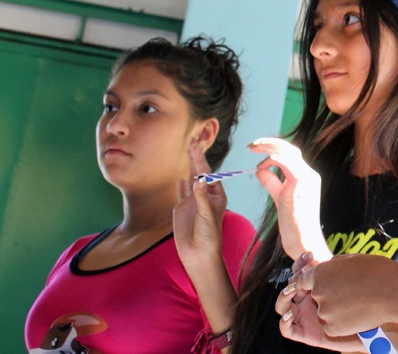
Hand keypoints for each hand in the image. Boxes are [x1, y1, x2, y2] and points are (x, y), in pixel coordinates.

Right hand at [174, 144, 226, 272]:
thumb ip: (201, 197)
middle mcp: (205, 197)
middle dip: (197, 159)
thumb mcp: (206, 214)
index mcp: (216, 196)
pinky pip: (181, 193)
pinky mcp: (182, 209)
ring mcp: (193, 202)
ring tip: (188, 153)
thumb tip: (198, 178)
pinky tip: (181, 177)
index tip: (198, 148)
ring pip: (190, 181)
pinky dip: (181, 184)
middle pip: (200, 174)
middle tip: (193, 143)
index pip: (210, 175)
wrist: (199, 254)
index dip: (203, 161)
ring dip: (189, 167)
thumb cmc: (209, 236)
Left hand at [250, 137, 329, 260]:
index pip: (290, 153)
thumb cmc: (294, 225)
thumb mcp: (280, 198)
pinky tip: (262, 164)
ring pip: (288, 153)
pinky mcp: (299, 187)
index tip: (256, 148)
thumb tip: (260, 169)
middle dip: (268, 142)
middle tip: (250, 145)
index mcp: (307, 176)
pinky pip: (288, 165)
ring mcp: (307, 179)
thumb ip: (273, 182)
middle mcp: (310, 174)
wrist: (305, 242)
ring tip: (253, 149)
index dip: (272, 147)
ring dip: (268, 148)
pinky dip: (274, 160)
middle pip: (290, 148)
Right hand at [276, 254, 367, 351]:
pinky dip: (284, 322)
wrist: (367, 330)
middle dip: (294, 277)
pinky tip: (291, 315)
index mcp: (315, 287)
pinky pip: (288, 330)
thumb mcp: (350, 287)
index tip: (311, 255)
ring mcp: (303, 316)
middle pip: (290, 286)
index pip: (301, 272)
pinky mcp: (304, 333)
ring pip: (283, 306)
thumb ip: (340, 274)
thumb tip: (334, 259)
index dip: (302, 262)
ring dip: (284, 297)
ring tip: (293, 290)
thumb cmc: (363, 306)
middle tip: (303, 273)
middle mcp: (306, 301)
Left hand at [292, 254, 397, 338]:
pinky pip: (333, 327)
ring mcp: (325, 312)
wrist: (392, 291)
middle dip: (329, 296)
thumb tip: (331, 267)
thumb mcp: (353, 259)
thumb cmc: (377, 271)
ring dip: (337, 310)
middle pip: (317, 297)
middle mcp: (317, 292)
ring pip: (326, 312)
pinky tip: (358, 314)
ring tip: (359, 303)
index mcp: (320, 273)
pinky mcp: (332, 328)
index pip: (305, 279)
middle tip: (350, 294)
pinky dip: (343, 324)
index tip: (328, 284)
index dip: (317, 282)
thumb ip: (336, 265)